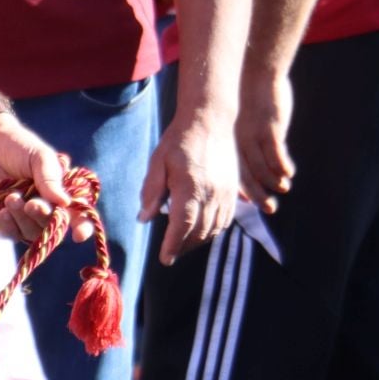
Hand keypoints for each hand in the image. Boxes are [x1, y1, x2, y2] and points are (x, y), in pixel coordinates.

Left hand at [0, 113, 87, 242]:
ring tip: (10, 198)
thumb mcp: (40, 157)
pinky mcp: (4, 219)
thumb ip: (50, 179)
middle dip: (42, 217)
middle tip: (32, 204)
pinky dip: (7, 226)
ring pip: (30, 233)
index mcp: (62, 194)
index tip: (78, 235)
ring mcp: (25, 216)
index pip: (78, 216)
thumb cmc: (20, 147)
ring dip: (22, 219)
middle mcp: (46, 209)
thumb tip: (66, 203)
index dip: (82, 227)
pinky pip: (9, 233)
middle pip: (52, 227)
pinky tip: (1, 211)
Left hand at [143, 111, 240, 264]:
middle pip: (199, 232)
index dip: (173, 246)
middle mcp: (212, 194)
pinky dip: (213, 230)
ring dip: (198, 241)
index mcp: (191, 187)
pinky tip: (201, 230)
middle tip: (169, 254)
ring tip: (182, 244)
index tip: (164, 259)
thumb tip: (145, 218)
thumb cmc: (179, 139)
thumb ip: (151, 191)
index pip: (182, 226)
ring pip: (214, 229)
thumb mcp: (158, 162)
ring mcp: (226, 193)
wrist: (210, 120)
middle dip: (184, 247)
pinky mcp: (233, 191)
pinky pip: (226, 219)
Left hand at [236, 69, 294, 214]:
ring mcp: (254, 135)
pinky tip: (289, 173)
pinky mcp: (270, 128)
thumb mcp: (236, 121)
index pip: (231, 173)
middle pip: (247, 176)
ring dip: (274, 181)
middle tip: (269, 209)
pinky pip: (276, 153)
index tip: (249, 203)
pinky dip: (283, 166)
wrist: (254, 72)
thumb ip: (238, 144)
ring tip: (283, 188)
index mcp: (227, 141)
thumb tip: (242, 162)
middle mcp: (238, 141)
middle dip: (258, 195)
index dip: (241, 190)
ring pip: (263, 166)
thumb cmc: (246, 97)